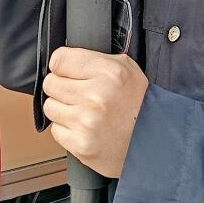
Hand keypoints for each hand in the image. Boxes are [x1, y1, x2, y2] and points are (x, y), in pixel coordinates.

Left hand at [42, 47, 147, 177]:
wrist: (153, 140)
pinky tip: (83, 127)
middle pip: (50, 83)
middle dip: (61, 86)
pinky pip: (56, 130)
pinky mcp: (81, 144)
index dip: (62, 65)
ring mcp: (87, 122)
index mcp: (107, 72)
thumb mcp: (126, 68)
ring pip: (50, 106)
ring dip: (62, 108)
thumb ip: (95, 58)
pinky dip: (67, 129)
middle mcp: (96, 96)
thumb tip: (63, 58)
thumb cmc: (138, 102)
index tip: (67, 71)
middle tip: (78, 92)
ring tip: (81, 111)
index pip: (59, 60)